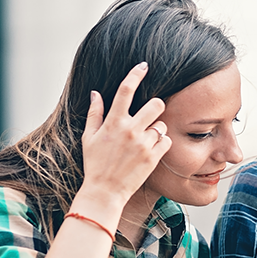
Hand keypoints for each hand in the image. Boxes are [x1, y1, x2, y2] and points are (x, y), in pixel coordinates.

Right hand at [81, 62, 171, 201]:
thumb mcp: (89, 137)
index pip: (126, 90)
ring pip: (161, 125)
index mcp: (113, 122)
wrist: (105, 191)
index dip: (136, 74)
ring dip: (156, 129)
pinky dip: (161, 144)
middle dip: (156, 106)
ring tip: (144, 141)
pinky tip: (151, 150)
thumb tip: (96, 93)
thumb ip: (95, 113)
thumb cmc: (95, 164)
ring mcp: (143, 144)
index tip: (144, 66)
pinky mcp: (153, 157)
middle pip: (156, 104)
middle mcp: (130, 130)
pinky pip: (166, 141)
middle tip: (150, 115)